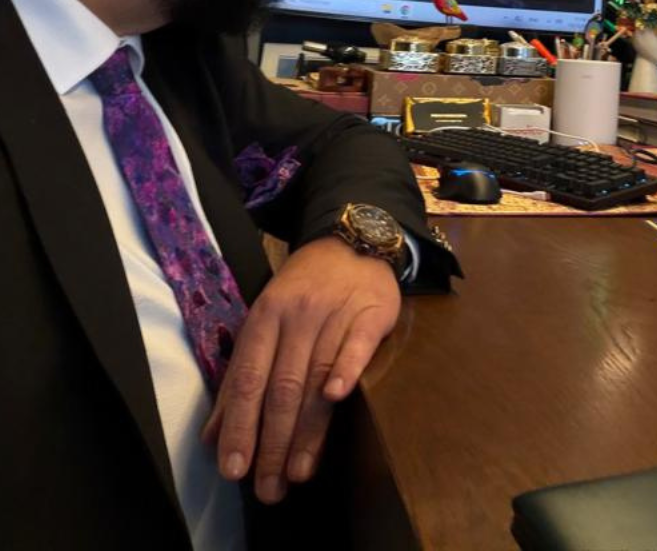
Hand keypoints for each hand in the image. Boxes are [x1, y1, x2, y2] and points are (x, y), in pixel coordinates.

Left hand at [202, 237, 400, 503]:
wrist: (351, 242)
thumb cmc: (303, 290)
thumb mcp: (265, 320)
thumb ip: (242, 376)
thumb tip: (213, 436)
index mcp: (264, 316)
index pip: (247, 379)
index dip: (239, 425)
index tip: (233, 468)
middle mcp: (296, 315)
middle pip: (281, 386)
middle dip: (272, 442)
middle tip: (269, 487)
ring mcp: (334, 312)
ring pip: (316, 376)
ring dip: (306, 428)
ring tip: (297, 471)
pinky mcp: (370, 311)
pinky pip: (356, 343)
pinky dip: (346, 369)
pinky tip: (336, 397)